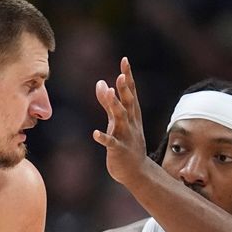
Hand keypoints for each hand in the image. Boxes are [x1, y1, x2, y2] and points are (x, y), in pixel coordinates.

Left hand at [93, 57, 148, 185]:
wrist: (136, 171)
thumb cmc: (126, 142)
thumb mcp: (116, 120)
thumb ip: (107, 102)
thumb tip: (101, 82)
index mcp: (131, 114)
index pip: (130, 92)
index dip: (127, 77)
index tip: (125, 60)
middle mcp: (130, 123)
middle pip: (128, 103)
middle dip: (125, 90)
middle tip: (121, 75)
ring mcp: (126, 136)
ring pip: (120, 119)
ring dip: (115, 106)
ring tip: (110, 94)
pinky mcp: (118, 150)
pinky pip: (111, 143)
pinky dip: (103, 138)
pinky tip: (95, 133)